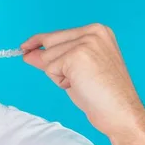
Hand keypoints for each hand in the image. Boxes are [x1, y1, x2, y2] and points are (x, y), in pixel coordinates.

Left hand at [20, 23, 144, 136]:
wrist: (120, 112)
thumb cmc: (101, 94)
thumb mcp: (74, 70)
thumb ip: (53, 58)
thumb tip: (27, 53)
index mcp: (98, 31)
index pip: (58, 34)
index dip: (39, 43)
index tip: (25, 47)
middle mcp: (93, 31)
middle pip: (49, 42)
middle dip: (51, 63)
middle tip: (74, 80)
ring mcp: (86, 42)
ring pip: (48, 57)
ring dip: (58, 75)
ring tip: (82, 83)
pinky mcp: (77, 55)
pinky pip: (50, 68)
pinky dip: (60, 81)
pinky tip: (79, 85)